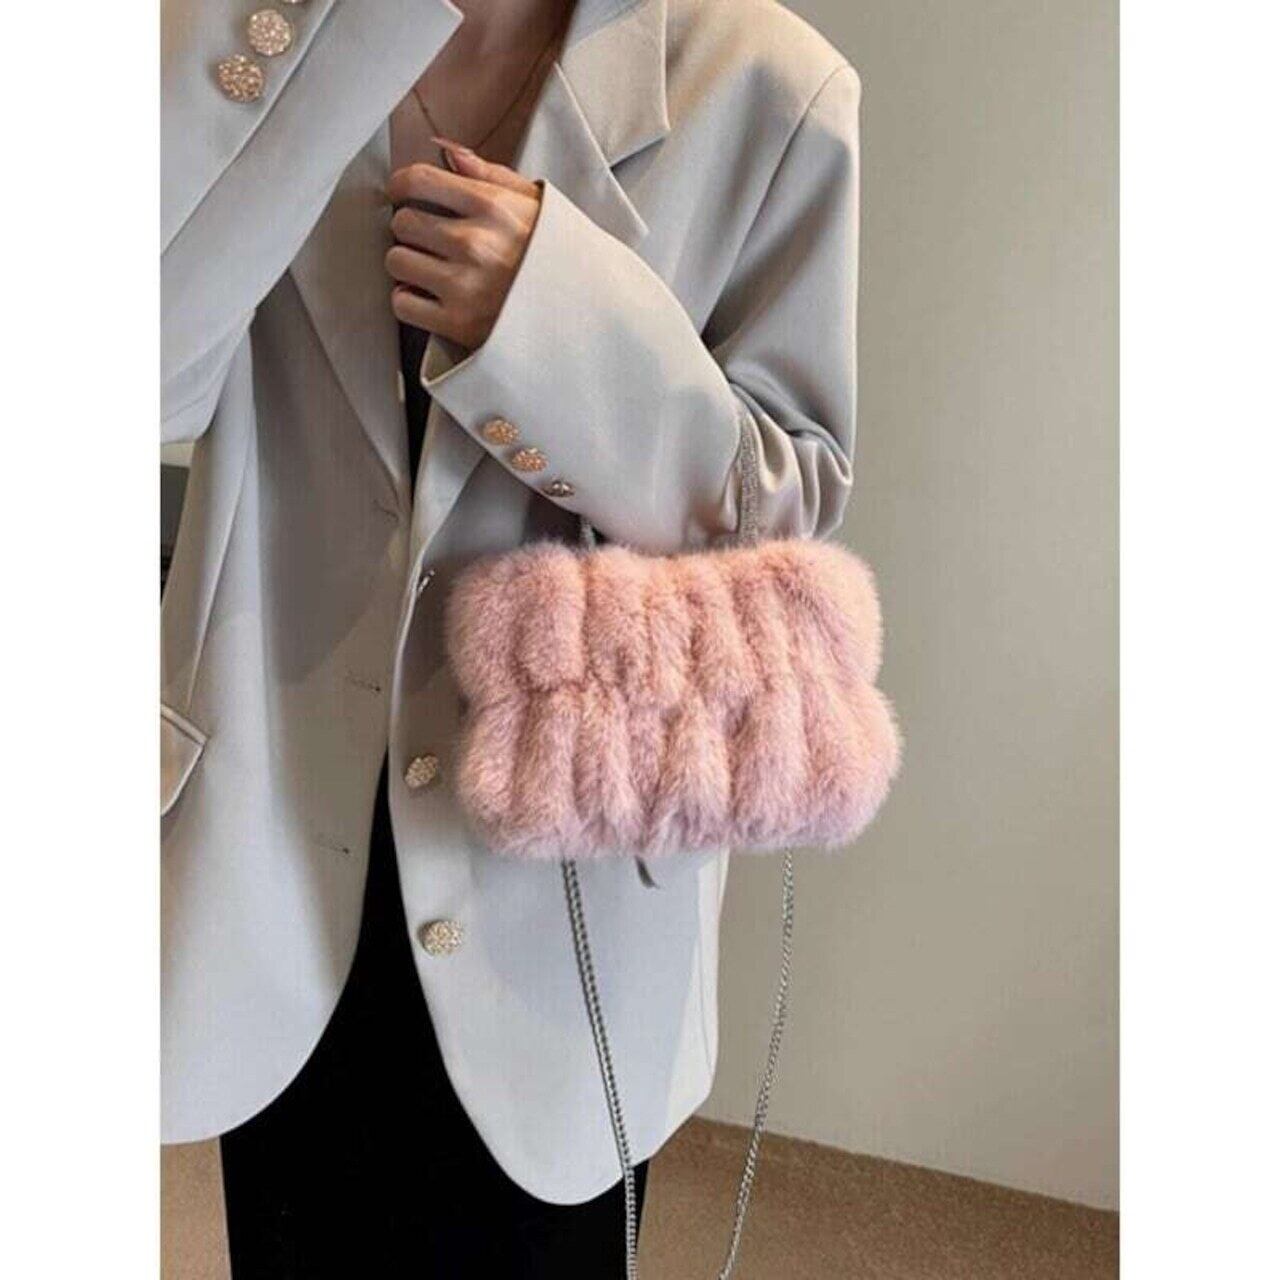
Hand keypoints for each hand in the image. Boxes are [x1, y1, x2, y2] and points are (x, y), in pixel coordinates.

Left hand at [386, 143, 541, 350]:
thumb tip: (445, 152)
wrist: (585, 316)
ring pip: (397, 260)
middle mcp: (475, 244)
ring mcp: (464, 286)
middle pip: (403, 222)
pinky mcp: (458, 324)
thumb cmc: (557, 258)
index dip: (402, 186)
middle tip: (429, 239)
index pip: (419, 181)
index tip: (403, 194)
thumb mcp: (537, 206)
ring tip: (431, 269)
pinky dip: (410, 300)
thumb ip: (489, 176)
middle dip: (411, 228)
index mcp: (493, 208)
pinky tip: (430, 297)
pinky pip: (402, 303)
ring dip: (408, 264)